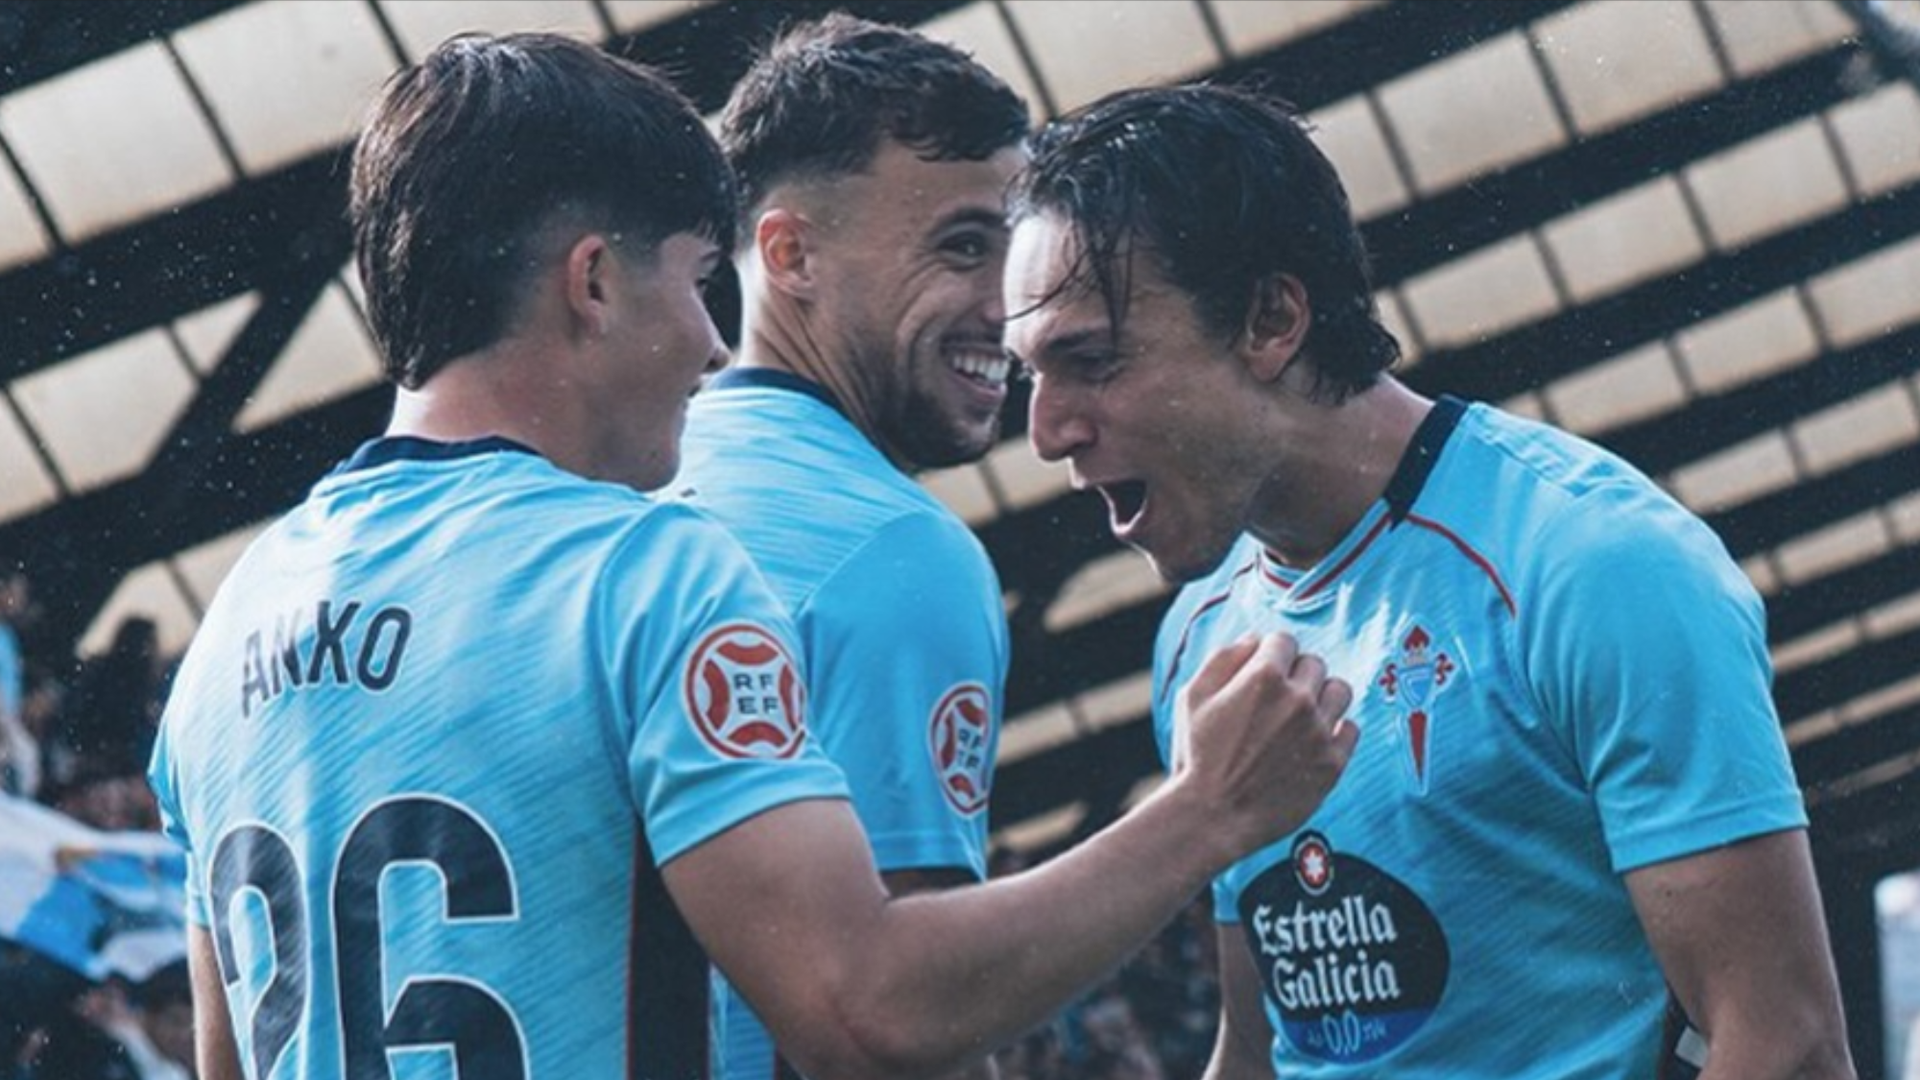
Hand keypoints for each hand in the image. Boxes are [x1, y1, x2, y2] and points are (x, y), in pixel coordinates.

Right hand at [1174, 632, 1355, 860]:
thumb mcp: (1192, 696)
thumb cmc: (1197, 756)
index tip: (1262, 673)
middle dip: (1295, 674)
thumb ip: (1223, 657)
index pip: (1284, 641)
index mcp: (1263, 676)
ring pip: (1339, 691)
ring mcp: (1319, 732)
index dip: (1270, 655)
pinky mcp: (1332, 763)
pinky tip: (1313, 740)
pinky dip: (1336, 729)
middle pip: (1314, 663)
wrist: (1212, 817)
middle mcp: (1298, 698)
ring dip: (1321, 696)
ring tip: (1300, 716)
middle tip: (1275, 700)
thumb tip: (1255, 639)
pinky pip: (1351, 729)